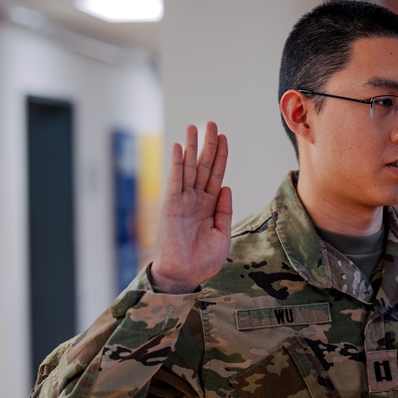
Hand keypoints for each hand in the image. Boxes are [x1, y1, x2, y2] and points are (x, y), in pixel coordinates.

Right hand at [149, 121, 232, 293]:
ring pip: (189, 168)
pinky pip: (175, 179)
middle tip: (211, 123)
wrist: (185, 274)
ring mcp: (182, 200)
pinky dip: (177, 163)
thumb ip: (224, 210)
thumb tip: (226, 186)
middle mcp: (195, 199)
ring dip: (191, 147)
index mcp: (209, 205)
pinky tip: (180, 147)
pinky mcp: (170, 204)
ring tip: (194, 127)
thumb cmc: (203, 259)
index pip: (216, 175)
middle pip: (203, 165)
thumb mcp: (222, 233)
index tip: (224, 137)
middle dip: (207, 144)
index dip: (221, 156)